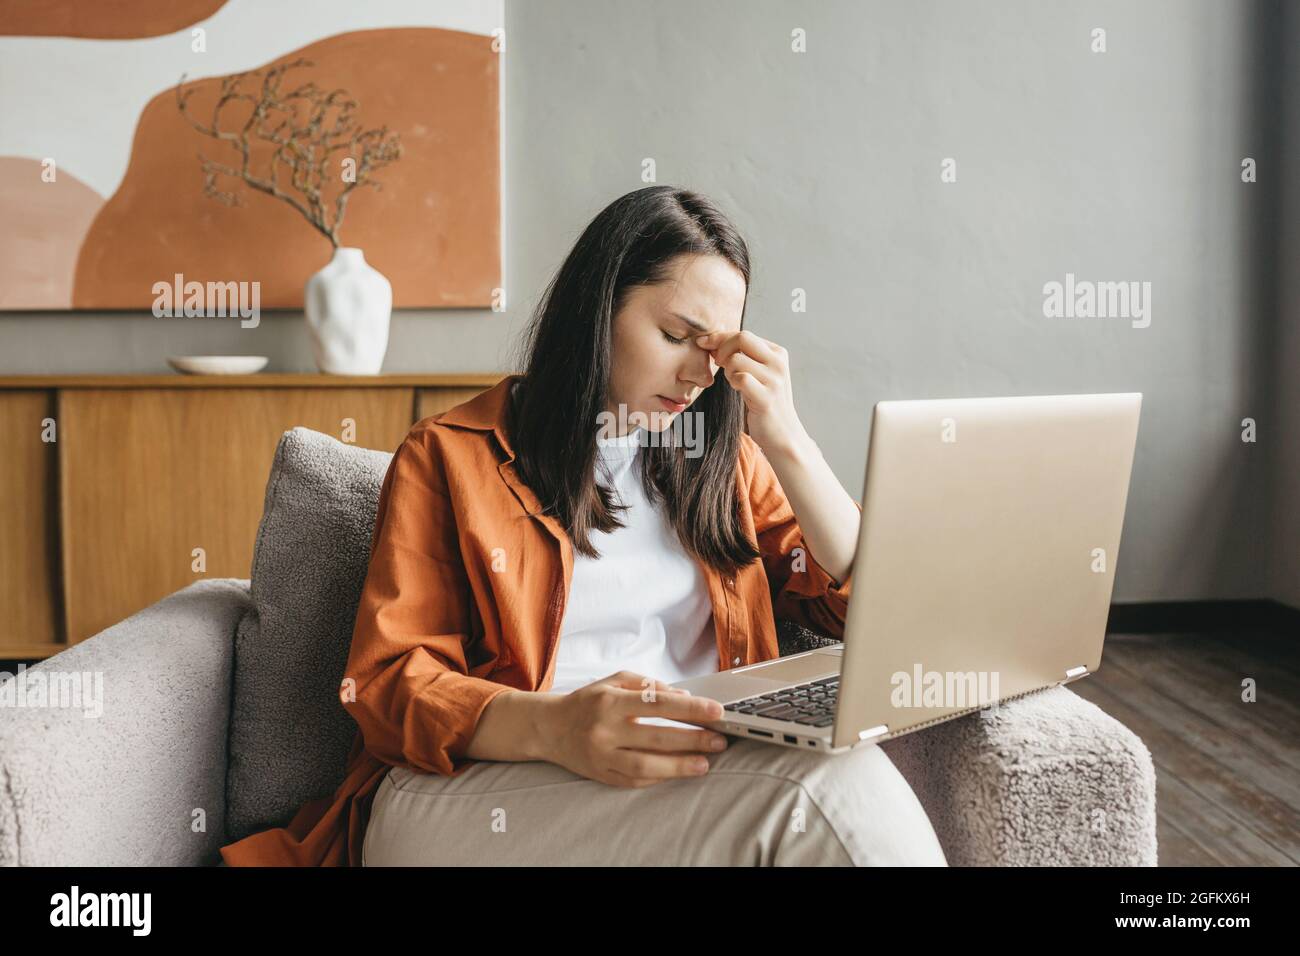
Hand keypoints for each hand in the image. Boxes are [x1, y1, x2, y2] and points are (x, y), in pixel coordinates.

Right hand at [540, 671, 728, 786]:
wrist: (548, 728)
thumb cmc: (587, 702)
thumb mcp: (614, 681)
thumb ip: (648, 685)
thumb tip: (685, 697)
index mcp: (611, 701)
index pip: (658, 704)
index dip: (691, 709)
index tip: (716, 712)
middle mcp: (605, 729)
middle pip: (657, 737)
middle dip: (693, 740)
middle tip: (719, 741)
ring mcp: (602, 756)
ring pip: (646, 766)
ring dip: (679, 766)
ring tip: (704, 764)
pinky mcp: (601, 775)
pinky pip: (634, 781)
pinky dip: (659, 778)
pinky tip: (677, 773)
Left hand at [694, 329, 810, 457]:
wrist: (783, 434)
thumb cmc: (764, 402)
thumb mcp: (758, 373)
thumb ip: (742, 356)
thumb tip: (712, 341)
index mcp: (778, 353)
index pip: (744, 334)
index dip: (720, 337)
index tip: (704, 343)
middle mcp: (778, 363)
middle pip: (742, 338)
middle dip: (721, 347)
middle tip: (717, 363)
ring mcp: (774, 380)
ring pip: (736, 359)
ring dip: (727, 370)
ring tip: (733, 381)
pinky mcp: (767, 397)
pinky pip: (740, 378)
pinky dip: (733, 382)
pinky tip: (737, 389)